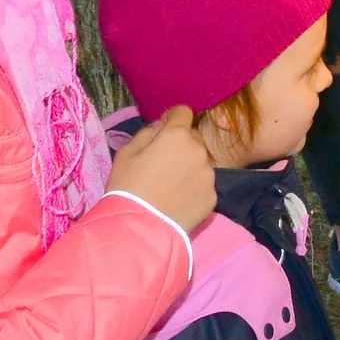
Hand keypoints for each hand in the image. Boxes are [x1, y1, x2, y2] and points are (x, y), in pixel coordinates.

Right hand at [106, 105, 215, 235]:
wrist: (140, 228)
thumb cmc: (128, 186)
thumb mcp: (126, 153)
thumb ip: (147, 133)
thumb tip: (161, 127)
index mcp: (177, 135)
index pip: (183, 111)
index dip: (172, 118)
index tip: (164, 129)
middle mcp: (199, 150)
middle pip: (193, 138)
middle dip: (181, 144)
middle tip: (164, 162)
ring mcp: (209, 174)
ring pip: (200, 162)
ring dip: (189, 166)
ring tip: (171, 185)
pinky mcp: (213, 196)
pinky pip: (203, 184)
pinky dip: (194, 187)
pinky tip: (178, 199)